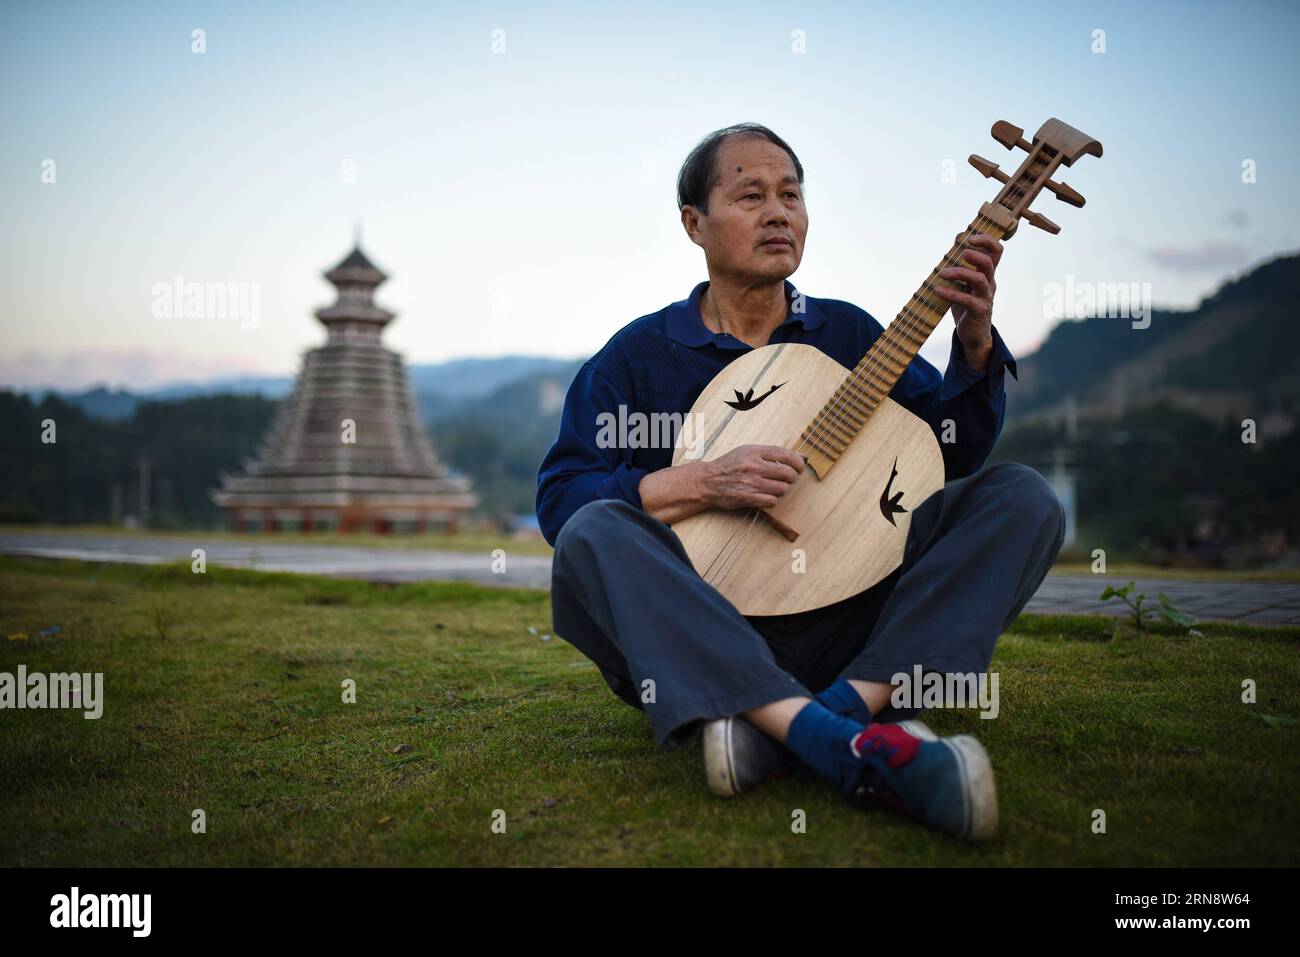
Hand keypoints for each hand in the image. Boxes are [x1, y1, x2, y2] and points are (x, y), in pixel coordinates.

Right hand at [701, 444, 804, 509]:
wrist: (708, 481)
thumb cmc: (730, 465)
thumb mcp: (748, 452)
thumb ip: (772, 453)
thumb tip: (802, 456)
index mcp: (754, 452)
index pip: (786, 455)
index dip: (798, 462)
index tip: (799, 467)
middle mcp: (753, 466)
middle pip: (787, 473)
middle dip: (792, 477)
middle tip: (788, 479)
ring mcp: (750, 483)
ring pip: (782, 489)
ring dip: (782, 489)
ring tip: (775, 487)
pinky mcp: (747, 497)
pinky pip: (772, 501)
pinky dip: (773, 499)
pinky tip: (767, 496)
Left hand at [933, 232, 1001, 369]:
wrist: (973, 335)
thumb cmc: (966, 306)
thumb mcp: (962, 284)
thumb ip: (960, 265)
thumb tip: (955, 240)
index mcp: (987, 274)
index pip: (996, 252)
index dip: (987, 241)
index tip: (970, 238)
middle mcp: (989, 283)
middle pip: (990, 263)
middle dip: (976, 254)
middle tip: (961, 252)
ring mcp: (986, 297)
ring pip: (980, 279)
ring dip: (960, 272)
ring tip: (943, 273)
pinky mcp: (979, 311)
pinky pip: (967, 299)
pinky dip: (951, 293)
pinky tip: (938, 291)